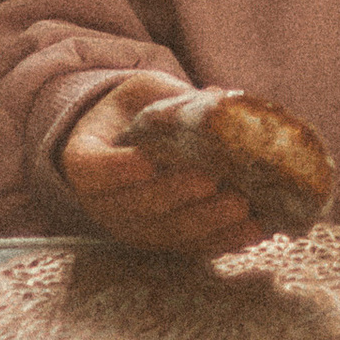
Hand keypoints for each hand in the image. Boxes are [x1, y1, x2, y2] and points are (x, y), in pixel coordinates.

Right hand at [57, 70, 264, 253]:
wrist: (132, 141)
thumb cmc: (136, 110)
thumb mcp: (145, 92)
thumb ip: (171, 97)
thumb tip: (219, 99)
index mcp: (86, 158)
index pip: (93, 169)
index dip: (118, 169)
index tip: (145, 160)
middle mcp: (103, 203)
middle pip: (136, 206)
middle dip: (176, 195)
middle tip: (210, 180)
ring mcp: (132, 228)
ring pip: (166, 233)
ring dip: (205, 223)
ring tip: (240, 207)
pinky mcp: (163, 243)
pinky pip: (191, 248)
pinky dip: (223, 240)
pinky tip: (254, 228)